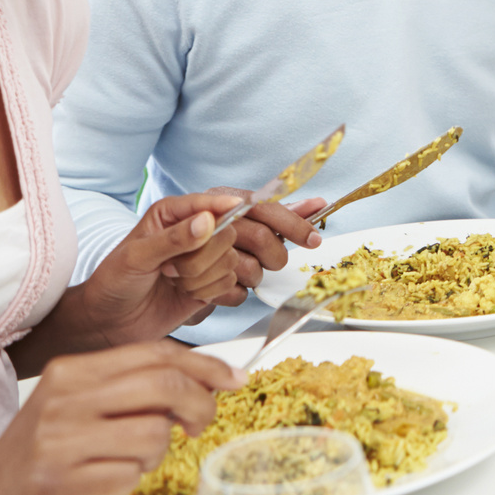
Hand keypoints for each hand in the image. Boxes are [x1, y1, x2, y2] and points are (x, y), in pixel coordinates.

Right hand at [0, 342, 241, 494]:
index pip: (156, 354)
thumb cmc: (27, 466)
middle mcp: (62, 399)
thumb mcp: (70, 412)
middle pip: (164, 386)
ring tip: (125, 462)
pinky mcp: (56, 484)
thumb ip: (124, 391)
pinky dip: (131, 481)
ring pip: (153, 434)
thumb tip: (198, 382)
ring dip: (156, 454)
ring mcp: (58, 442)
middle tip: (199, 426)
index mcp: (69, 372)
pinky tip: (104, 484)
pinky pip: (129, 474)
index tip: (235, 378)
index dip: (206, 365)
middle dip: (200, 406)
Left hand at [69, 188, 259, 345]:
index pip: (207, 203)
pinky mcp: (211, 283)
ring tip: (173, 281)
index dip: (223, 205)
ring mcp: (203, 259)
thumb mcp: (136, 257)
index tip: (239, 204)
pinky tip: (185, 293)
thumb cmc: (114, 282)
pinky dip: (207, 291)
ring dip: (200, 277)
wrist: (110, 321)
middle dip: (201, 257)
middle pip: (226, 233)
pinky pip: (230, 282)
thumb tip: (207, 221)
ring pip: (229, 260)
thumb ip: (172, 239)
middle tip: (170, 268)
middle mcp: (192, 233)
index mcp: (171, 215)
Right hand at [203, 194, 326, 302]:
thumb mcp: (252, 220)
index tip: (314, 240)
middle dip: (275, 255)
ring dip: (256, 275)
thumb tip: (319, 204)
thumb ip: (284, 212)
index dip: (295, 225)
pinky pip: (234, 293)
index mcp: (227, 200)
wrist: (176, 263)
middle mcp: (210, 220)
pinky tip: (232, 284)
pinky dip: (239, 293)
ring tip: (247, 270)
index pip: (267, 208)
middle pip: (261, 238)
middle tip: (274, 260)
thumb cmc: (223, 238)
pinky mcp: (191, 284)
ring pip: (250, 268)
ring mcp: (197, 251)